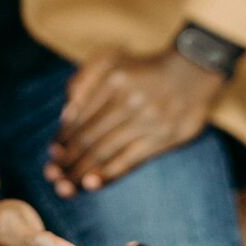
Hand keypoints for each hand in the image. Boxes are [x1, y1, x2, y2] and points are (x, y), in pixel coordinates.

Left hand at [44, 46, 226, 196]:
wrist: (192, 70)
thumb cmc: (146, 68)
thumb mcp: (113, 60)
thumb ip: (84, 80)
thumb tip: (66, 114)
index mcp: (113, 82)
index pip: (81, 116)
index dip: (64, 137)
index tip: (53, 153)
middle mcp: (128, 101)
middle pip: (89, 137)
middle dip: (68, 160)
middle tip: (53, 176)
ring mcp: (146, 121)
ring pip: (106, 151)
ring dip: (82, 170)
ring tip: (66, 185)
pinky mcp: (162, 138)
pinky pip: (129, 160)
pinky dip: (109, 173)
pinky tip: (93, 183)